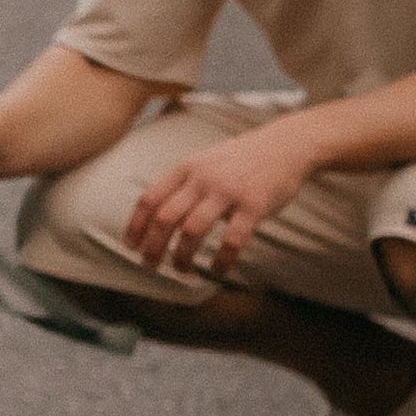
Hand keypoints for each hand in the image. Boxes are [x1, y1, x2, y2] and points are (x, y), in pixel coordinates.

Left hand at [121, 119, 319, 278]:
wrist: (285, 145)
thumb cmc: (241, 159)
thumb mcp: (205, 161)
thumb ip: (182, 183)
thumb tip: (154, 213)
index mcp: (187, 168)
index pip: (150, 197)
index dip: (136, 225)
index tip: (130, 246)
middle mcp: (203, 178)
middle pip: (165, 217)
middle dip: (153, 246)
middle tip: (150, 265)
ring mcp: (228, 191)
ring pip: (193, 230)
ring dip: (182, 256)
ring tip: (182, 269)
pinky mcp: (254, 205)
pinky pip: (232, 240)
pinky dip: (222, 261)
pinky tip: (218, 270)